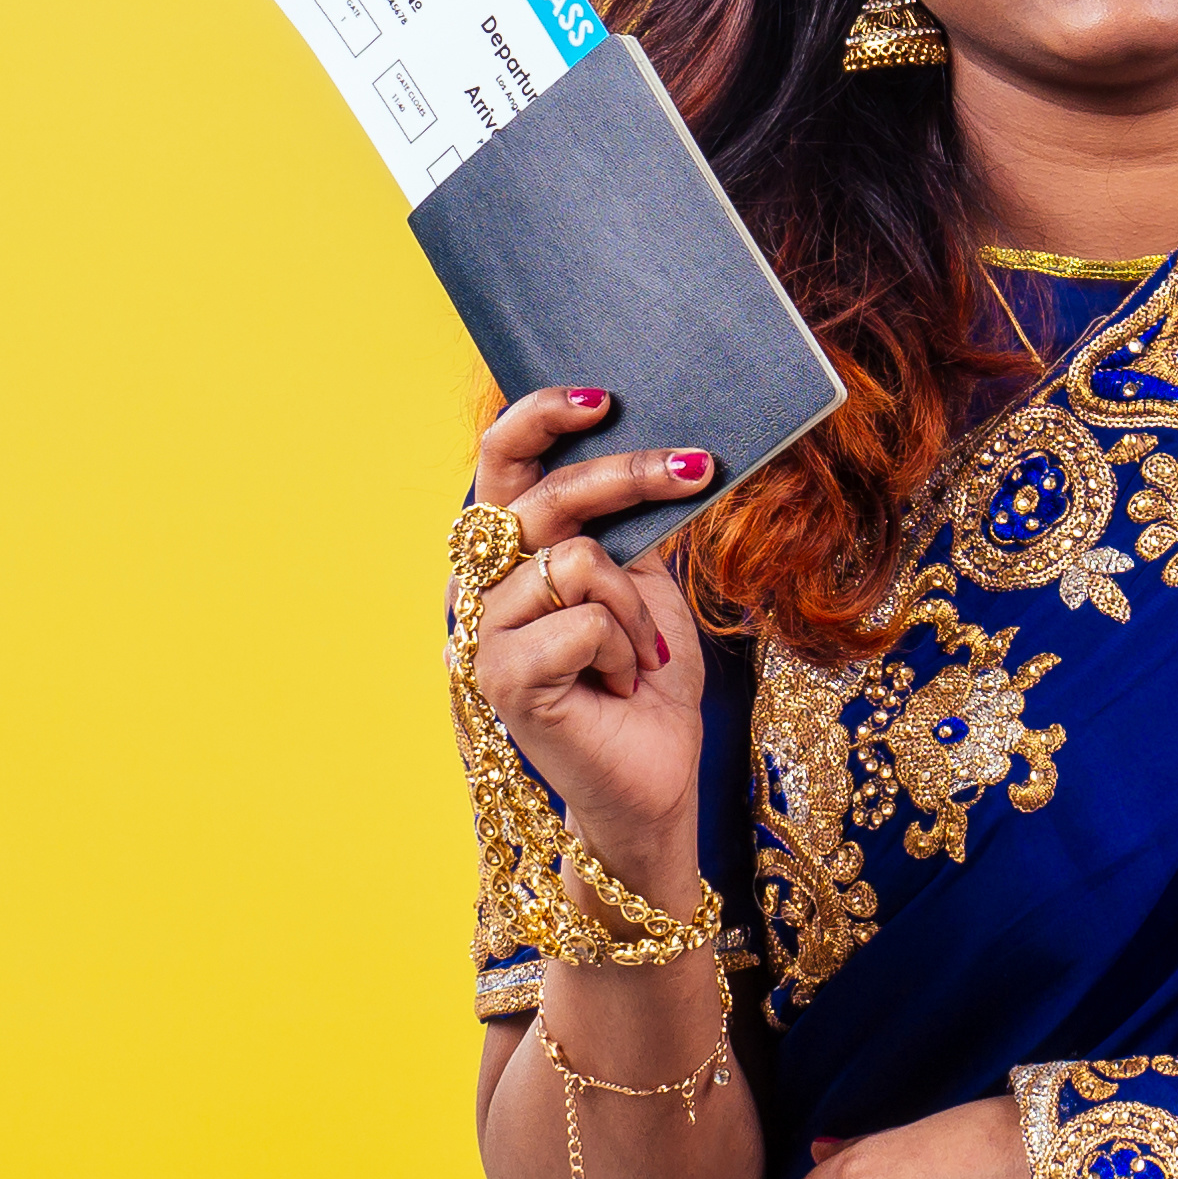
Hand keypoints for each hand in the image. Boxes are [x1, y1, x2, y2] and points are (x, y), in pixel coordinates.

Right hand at [465, 387, 716, 888]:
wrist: (656, 782)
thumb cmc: (646, 683)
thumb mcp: (646, 586)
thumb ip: (628, 526)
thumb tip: (658, 445)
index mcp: (509, 555)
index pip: (502, 462)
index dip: (540, 415)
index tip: (605, 396)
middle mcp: (482, 588)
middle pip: (544, 495)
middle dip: (628, 476)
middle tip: (696, 468)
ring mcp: (485, 635)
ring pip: (576, 561)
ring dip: (635, 609)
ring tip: (641, 658)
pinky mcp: (505, 679)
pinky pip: (583, 621)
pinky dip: (624, 650)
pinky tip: (621, 687)